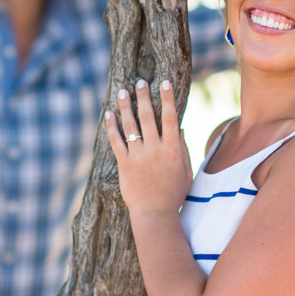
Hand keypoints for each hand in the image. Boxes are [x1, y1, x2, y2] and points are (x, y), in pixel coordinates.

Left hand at [105, 79, 192, 215]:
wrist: (155, 214)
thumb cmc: (174, 193)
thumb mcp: (186, 170)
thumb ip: (183, 147)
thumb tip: (178, 126)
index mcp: (172, 150)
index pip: (170, 117)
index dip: (167, 98)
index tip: (163, 83)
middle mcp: (155, 150)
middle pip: (148, 116)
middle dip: (144, 96)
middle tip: (140, 81)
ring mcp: (138, 156)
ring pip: (130, 125)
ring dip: (126, 106)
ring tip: (123, 91)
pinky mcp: (124, 164)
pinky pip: (115, 141)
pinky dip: (111, 126)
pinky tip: (109, 113)